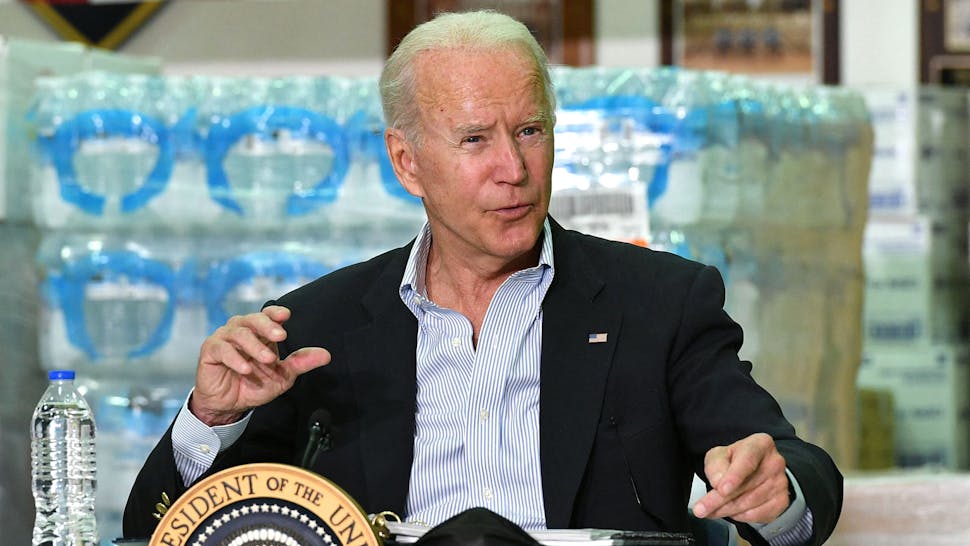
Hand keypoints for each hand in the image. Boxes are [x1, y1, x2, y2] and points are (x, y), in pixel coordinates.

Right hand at [189, 305, 330, 425]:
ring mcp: (224, 339)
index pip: (267, 314)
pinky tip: (246, 368)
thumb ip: (301, 363)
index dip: (275, 312)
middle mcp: (241, 330)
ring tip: (268, 359)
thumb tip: (325, 355)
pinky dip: (235, 358)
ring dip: (255, 346)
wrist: (229, 405)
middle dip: (267, 325)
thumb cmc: (253, 385)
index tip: (286, 315)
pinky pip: (222, 349)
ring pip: (238, 332)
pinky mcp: (210, 351)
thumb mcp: (282, 376)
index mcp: (259, 333)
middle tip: (281, 335)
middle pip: (253, 319)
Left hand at [692, 432, 789, 523]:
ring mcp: (780, 483)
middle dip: (719, 500)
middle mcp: (774, 462)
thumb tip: (719, 482)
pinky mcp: (782, 501)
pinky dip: (739, 516)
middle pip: (745, 486)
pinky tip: (730, 511)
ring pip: (749, 503)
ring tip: (710, 510)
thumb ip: (716, 465)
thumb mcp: (719, 455)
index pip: (747, 460)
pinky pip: (757, 515)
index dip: (734, 476)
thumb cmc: (736, 460)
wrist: (756, 470)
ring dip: (726, 510)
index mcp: (760, 444)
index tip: (721, 489)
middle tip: (701, 509)